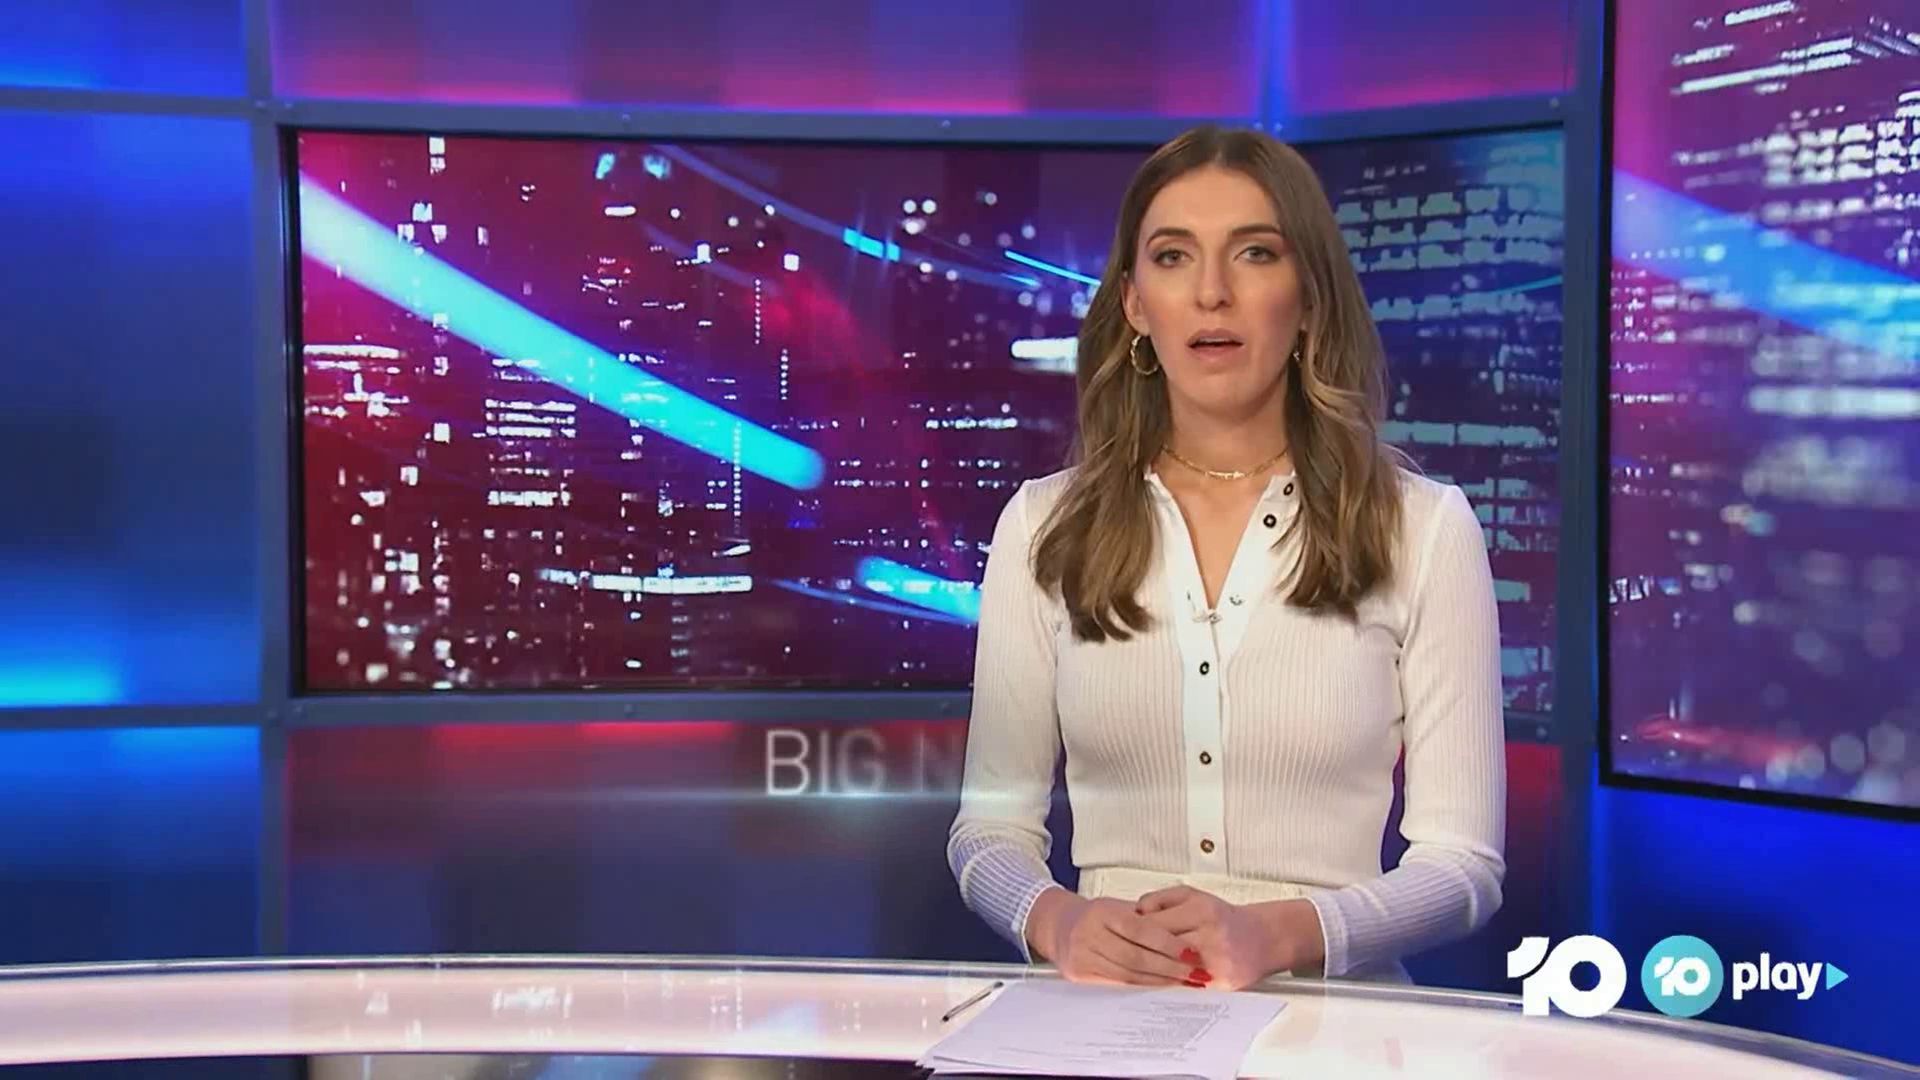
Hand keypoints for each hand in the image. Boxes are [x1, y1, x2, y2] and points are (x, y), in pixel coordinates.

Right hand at [1026, 889, 1197, 986]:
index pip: (1139, 929)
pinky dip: (1142, 986)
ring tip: (1182, 981)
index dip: (1167, 943)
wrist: (1059, 927)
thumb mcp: (1119, 907)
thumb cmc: (1096, 917)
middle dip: (1169, 967)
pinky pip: (1117, 984)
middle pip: (1135, 956)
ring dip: (1159, 980)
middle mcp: (1088, 934)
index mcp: (1101, 911)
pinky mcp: (1079, 976)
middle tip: (1194, 972)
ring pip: (1128, 974)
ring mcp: (1081, 956)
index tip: (1190, 952)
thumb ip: (1147, 920)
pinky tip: (1159, 986)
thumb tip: (1184, 941)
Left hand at [1136, 886, 1324, 990]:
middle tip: (1125, 953)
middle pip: (1161, 949)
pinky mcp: (1222, 983)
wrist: (1263, 939)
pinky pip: (1187, 986)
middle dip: (1141, 952)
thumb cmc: (1224, 918)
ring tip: (1138, 967)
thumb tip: (1136, 912)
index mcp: (1203, 911)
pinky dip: (1172, 983)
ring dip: (1153, 970)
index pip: (1155, 924)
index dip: (1135, 931)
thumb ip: (1161, 898)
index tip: (1123, 934)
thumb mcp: (1192, 895)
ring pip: (1171, 970)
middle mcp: (1213, 936)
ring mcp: (1218, 962)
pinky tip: (1161, 980)